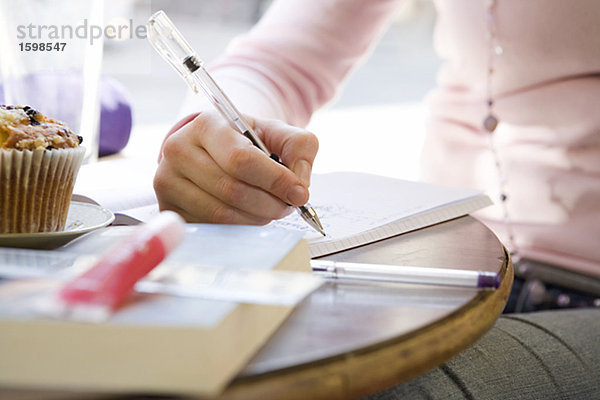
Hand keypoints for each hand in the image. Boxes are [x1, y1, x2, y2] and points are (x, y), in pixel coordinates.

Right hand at [154, 111, 317, 224]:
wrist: (215, 150)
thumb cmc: (249, 142)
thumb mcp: (278, 133)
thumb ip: (300, 148)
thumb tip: (300, 184)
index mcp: (206, 124)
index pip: (241, 159)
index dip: (275, 180)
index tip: (299, 193)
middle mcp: (178, 149)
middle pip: (232, 190)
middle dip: (270, 203)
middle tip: (288, 206)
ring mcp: (167, 180)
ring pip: (222, 214)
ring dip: (256, 218)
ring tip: (270, 209)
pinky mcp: (168, 207)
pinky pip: (210, 227)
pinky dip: (238, 227)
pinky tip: (248, 215)